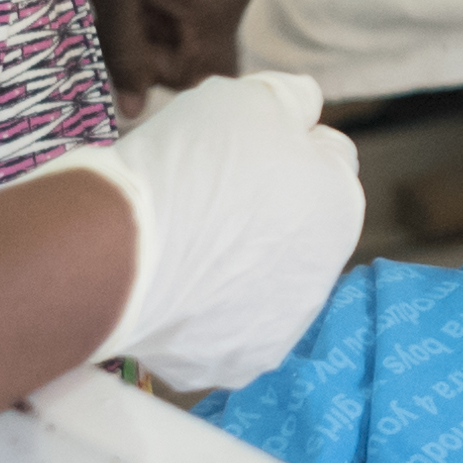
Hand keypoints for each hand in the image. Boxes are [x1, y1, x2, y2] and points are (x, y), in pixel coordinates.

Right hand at [67, 70, 365, 391]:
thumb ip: (291, 99)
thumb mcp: (246, 98)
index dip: (282, 143)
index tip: (239, 146)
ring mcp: (281, 327)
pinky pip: (222, 327)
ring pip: (260, 279)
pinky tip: (170, 285)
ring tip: (182, 241)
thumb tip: (305, 106)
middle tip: (205, 193)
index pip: (327, 158)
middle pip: (296, 224)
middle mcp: (324, 273)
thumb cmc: (189, 166)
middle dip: (265, 208)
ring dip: (236, 263)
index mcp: (340, 202)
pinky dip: (202, 310)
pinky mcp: (234, 364)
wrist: (122, 253)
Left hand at [69, 0, 259, 96]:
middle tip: (119, 11)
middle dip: (159, 49)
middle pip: (204, 56)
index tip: (120, 42)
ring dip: (164, 24)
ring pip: (202, 28)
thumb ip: (124, 53)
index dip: (156, 74)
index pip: (199, 79)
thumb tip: (132, 112)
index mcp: (216, 6)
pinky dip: (174, 0)